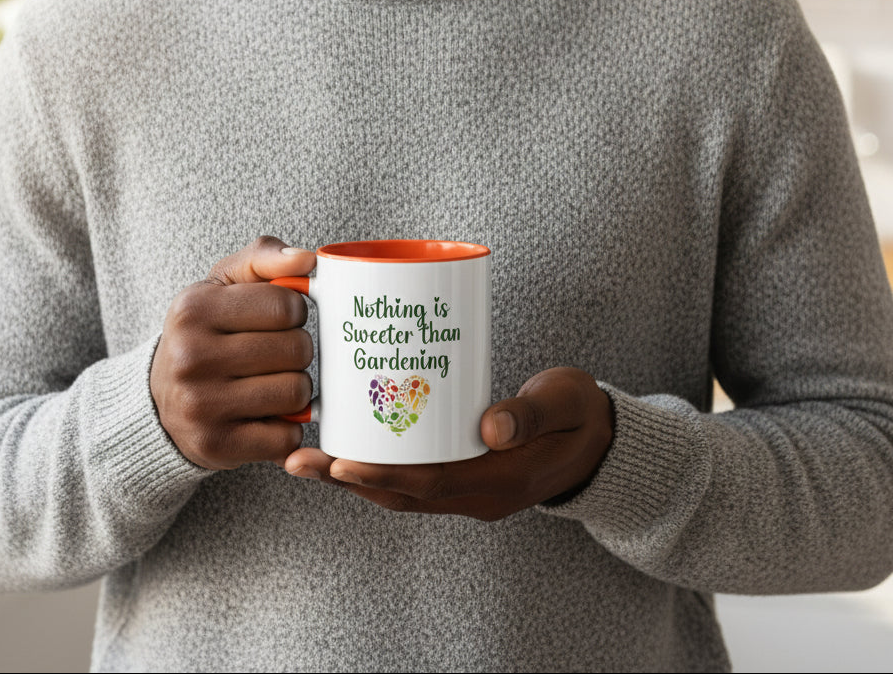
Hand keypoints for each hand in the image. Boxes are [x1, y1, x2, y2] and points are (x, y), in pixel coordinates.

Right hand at [151, 236, 316, 469]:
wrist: (160, 400)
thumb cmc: (205, 333)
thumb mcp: (223, 284)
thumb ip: (264, 258)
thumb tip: (306, 260)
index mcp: (193, 309)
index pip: (287, 305)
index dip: (295, 312)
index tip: (278, 320)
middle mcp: (190, 357)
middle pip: (297, 349)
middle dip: (298, 350)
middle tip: (276, 354)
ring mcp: (201, 405)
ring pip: (297, 392)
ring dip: (296, 389)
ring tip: (272, 382)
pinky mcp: (216, 446)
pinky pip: (287, 437)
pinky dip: (287, 428)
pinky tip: (266, 416)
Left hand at [283, 367, 613, 519]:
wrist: (600, 438)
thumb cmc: (580, 413)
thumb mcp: (564, 402)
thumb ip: (530, 412)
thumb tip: (488, 428)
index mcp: (501, 482)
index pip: (429, 484)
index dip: (380, 473)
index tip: (338, 459)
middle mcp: (478, 495)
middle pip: (401, 493)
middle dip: (346, 478)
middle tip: (297, 458)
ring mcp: (470, 489)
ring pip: (401, 490)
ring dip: (353, 475)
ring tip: (308, 455)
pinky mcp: (465, 474)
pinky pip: (413, 479)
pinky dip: (378, 467)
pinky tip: (353, 444)